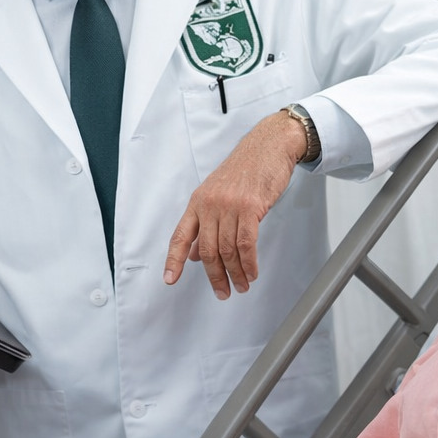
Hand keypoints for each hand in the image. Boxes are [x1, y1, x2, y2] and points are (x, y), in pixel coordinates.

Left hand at [163, 112, 308, 298]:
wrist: (268, 146)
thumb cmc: (246, 168)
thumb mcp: (217, 193)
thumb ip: (206, 223)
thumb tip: (195, 253)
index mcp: (197, 202)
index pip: (180, 236)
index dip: (174, 260)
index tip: (170, 279)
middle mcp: (210, 204)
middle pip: (207, 250)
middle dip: (215, 276)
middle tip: (223, 291)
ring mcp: (229, 205)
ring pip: (227, 250)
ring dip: (235, 273)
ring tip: (241, 285)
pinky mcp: (250, 206)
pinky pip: (246, 243)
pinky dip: (249, 263)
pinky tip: (252, 272)